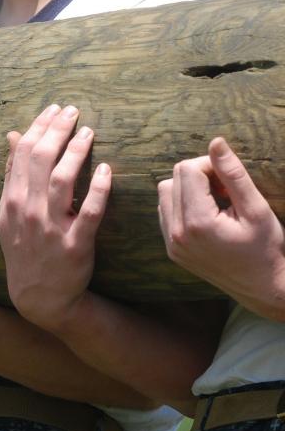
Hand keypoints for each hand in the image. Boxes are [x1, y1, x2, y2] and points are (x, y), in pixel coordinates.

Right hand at [0, 105, 111, 331]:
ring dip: (76, 153)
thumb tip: (14, 136)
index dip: (40, 127)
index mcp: (12, 201)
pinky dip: (98, 189)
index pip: (24, 154)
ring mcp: (51, 228)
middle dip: (57, 130)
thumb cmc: (25, 248)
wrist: (38, 295)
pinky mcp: (75, 245)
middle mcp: (28, 211)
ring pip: (63, 181)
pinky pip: (89, 212)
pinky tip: (106, 170)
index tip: (55, 109)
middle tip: (73, 111)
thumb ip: (13, 175)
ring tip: (88, 132)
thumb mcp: (9, 213)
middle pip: (41, 161)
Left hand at [158, 137, 284, 320]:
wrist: (263, 288)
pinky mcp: (171, 250)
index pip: (187, 170)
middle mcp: (177, 234)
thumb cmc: (267, 248)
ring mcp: (171, 244)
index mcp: (197, 222)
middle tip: (226, 191)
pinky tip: (207, 215)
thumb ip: (233, 174)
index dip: (210, 166)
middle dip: (199, 176)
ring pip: (164, 194)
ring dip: (188, 189)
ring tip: (217, 203)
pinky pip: (166, 213)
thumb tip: (215, 142)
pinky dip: (182, 205)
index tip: (230, 180)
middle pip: (173, 178)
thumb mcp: (256, 208)